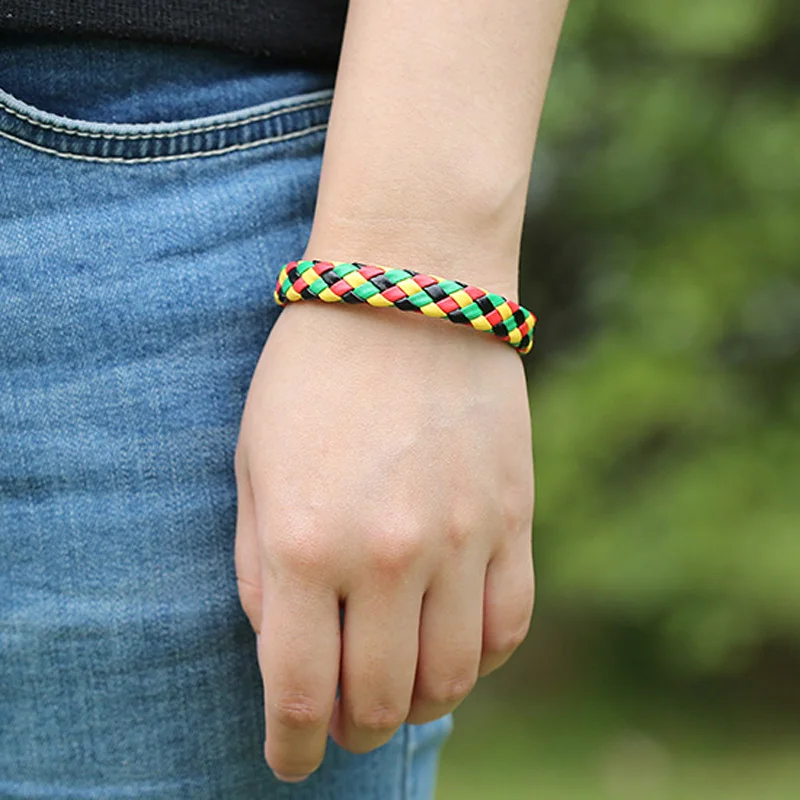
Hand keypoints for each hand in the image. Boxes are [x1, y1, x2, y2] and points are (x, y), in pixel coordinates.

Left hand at [234, 297, 534, 781]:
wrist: (409, 289)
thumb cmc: (313, 372)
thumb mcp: (253, 464)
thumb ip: (259, 567)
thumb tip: (283, 649)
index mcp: (304, 544)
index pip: (299, 692)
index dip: (291, 746)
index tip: (289, 760)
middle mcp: (387, 556)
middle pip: (379, 699)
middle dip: (351, 730)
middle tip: (340, 722)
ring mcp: (461, 539)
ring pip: (451, 678)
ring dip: (417, 705)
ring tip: (395, 692)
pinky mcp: (513, 516)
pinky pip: (509, 625)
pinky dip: (480, 659)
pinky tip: (452, 646)